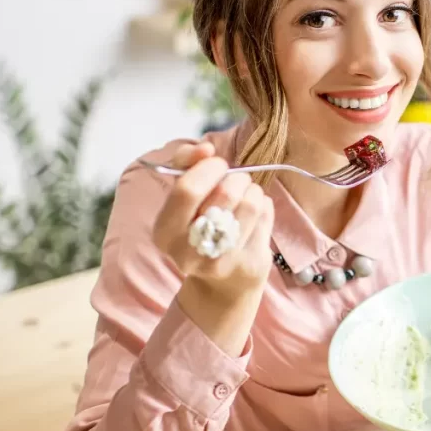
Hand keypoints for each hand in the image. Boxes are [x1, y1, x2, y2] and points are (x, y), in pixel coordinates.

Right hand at [151, 141, 274, 302]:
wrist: (222, 282)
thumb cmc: (200, 226)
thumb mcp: (182, 195)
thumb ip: (185, 163)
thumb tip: (205, 148)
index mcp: (165, 233)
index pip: (188, 189)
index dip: (209, 168)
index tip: (217, 164)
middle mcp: (189, 253)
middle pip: (226, 194)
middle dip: (237, 178)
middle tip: (236, 181)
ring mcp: (222, 262)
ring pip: (251, 203)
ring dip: (253, 191)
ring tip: (247, 196)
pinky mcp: (250, 263)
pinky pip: (266, 216)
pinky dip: (264, 207)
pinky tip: (255, 215)